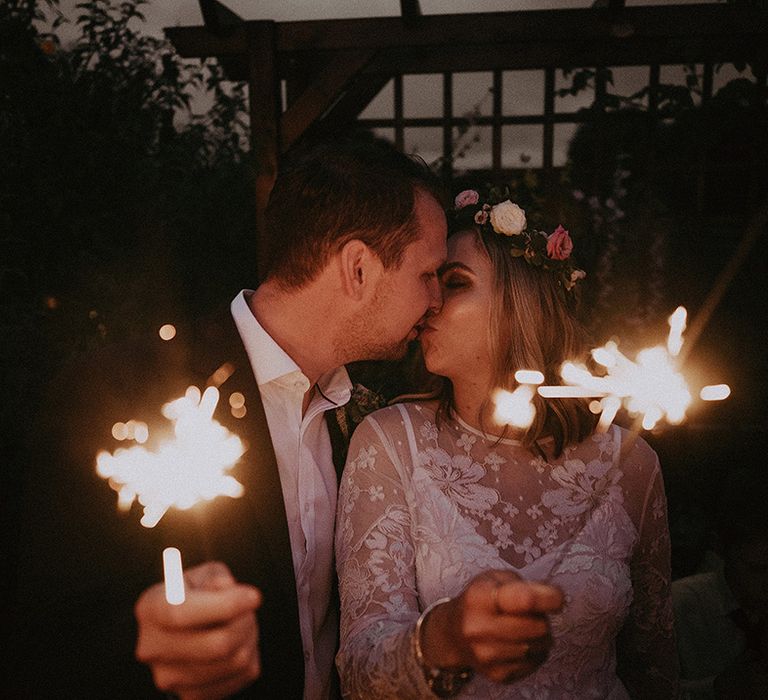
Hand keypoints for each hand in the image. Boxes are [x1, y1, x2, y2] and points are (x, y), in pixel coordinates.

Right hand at [134, 561, 261, 699]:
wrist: (187, 625)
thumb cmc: (199, 592)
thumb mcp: (206, 573)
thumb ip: (217, 578)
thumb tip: (226, 590)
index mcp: (150, 608)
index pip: (181, 614)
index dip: (224, 606)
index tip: (254, 596)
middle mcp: (152, 648)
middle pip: (215, 646)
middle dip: (245, 622)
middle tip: (251, 607)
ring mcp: (169, 678)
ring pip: (234, 661)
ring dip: (250, 637)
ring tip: (243, 622)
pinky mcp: (191, 696)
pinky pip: (241, 676)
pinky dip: (250, 656)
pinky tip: (239, 642)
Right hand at [421, 570, 562, 684]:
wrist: (453, 634)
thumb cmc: (481, 600)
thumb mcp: (496, 579)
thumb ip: (526, 585)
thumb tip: (557, 599)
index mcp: (480, 596)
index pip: (525, 600)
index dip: (548, 599)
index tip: (556, 598)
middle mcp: (479, 627)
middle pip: (538, 627)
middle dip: (542, 618)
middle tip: (531, 613)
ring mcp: (487, 655)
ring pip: (539, 646)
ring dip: (540, 636)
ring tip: (524, 627)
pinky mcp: (497, 674)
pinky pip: (535, 663)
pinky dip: (534, 652)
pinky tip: (519, 643)